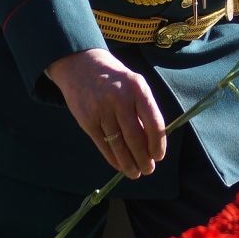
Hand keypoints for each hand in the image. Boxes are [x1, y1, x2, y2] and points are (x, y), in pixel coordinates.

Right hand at [46, 49, 166, 177]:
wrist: (80, 65)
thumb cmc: (114, 79)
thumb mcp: (133, 85)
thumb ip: (142, 110)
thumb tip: (151, 143)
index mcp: (138, 88)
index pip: (154, 122)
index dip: (158, 143)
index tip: (159, 156)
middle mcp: (120, 98)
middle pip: (135, 138)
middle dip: (143, 158)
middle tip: (148, 170)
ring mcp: (101, 109)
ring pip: (118, 145)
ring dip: (128, 163)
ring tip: (135, 173)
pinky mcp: (86, 120)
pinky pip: (102, 144)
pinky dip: (112, 158)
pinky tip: (119, 165)